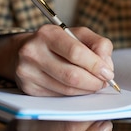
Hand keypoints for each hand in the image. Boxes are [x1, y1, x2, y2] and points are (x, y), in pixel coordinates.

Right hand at [0, 25, 114, 95]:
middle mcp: (33, 52)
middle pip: (71, 75)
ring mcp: (28, 72)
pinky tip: (78, 88)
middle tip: (103, 83)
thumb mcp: (78, 35)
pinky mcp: (28, 88)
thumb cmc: (58, 43)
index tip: (108, 73)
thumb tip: (106, 66)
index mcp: (48, 34)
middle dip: (93, 82)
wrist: (23, 52)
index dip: (96, 65)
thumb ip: (99, 44)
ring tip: (93, 85)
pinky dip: (73, 95)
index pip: (76, 52)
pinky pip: (58, 96)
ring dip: (86, 90)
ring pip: (66, 89)